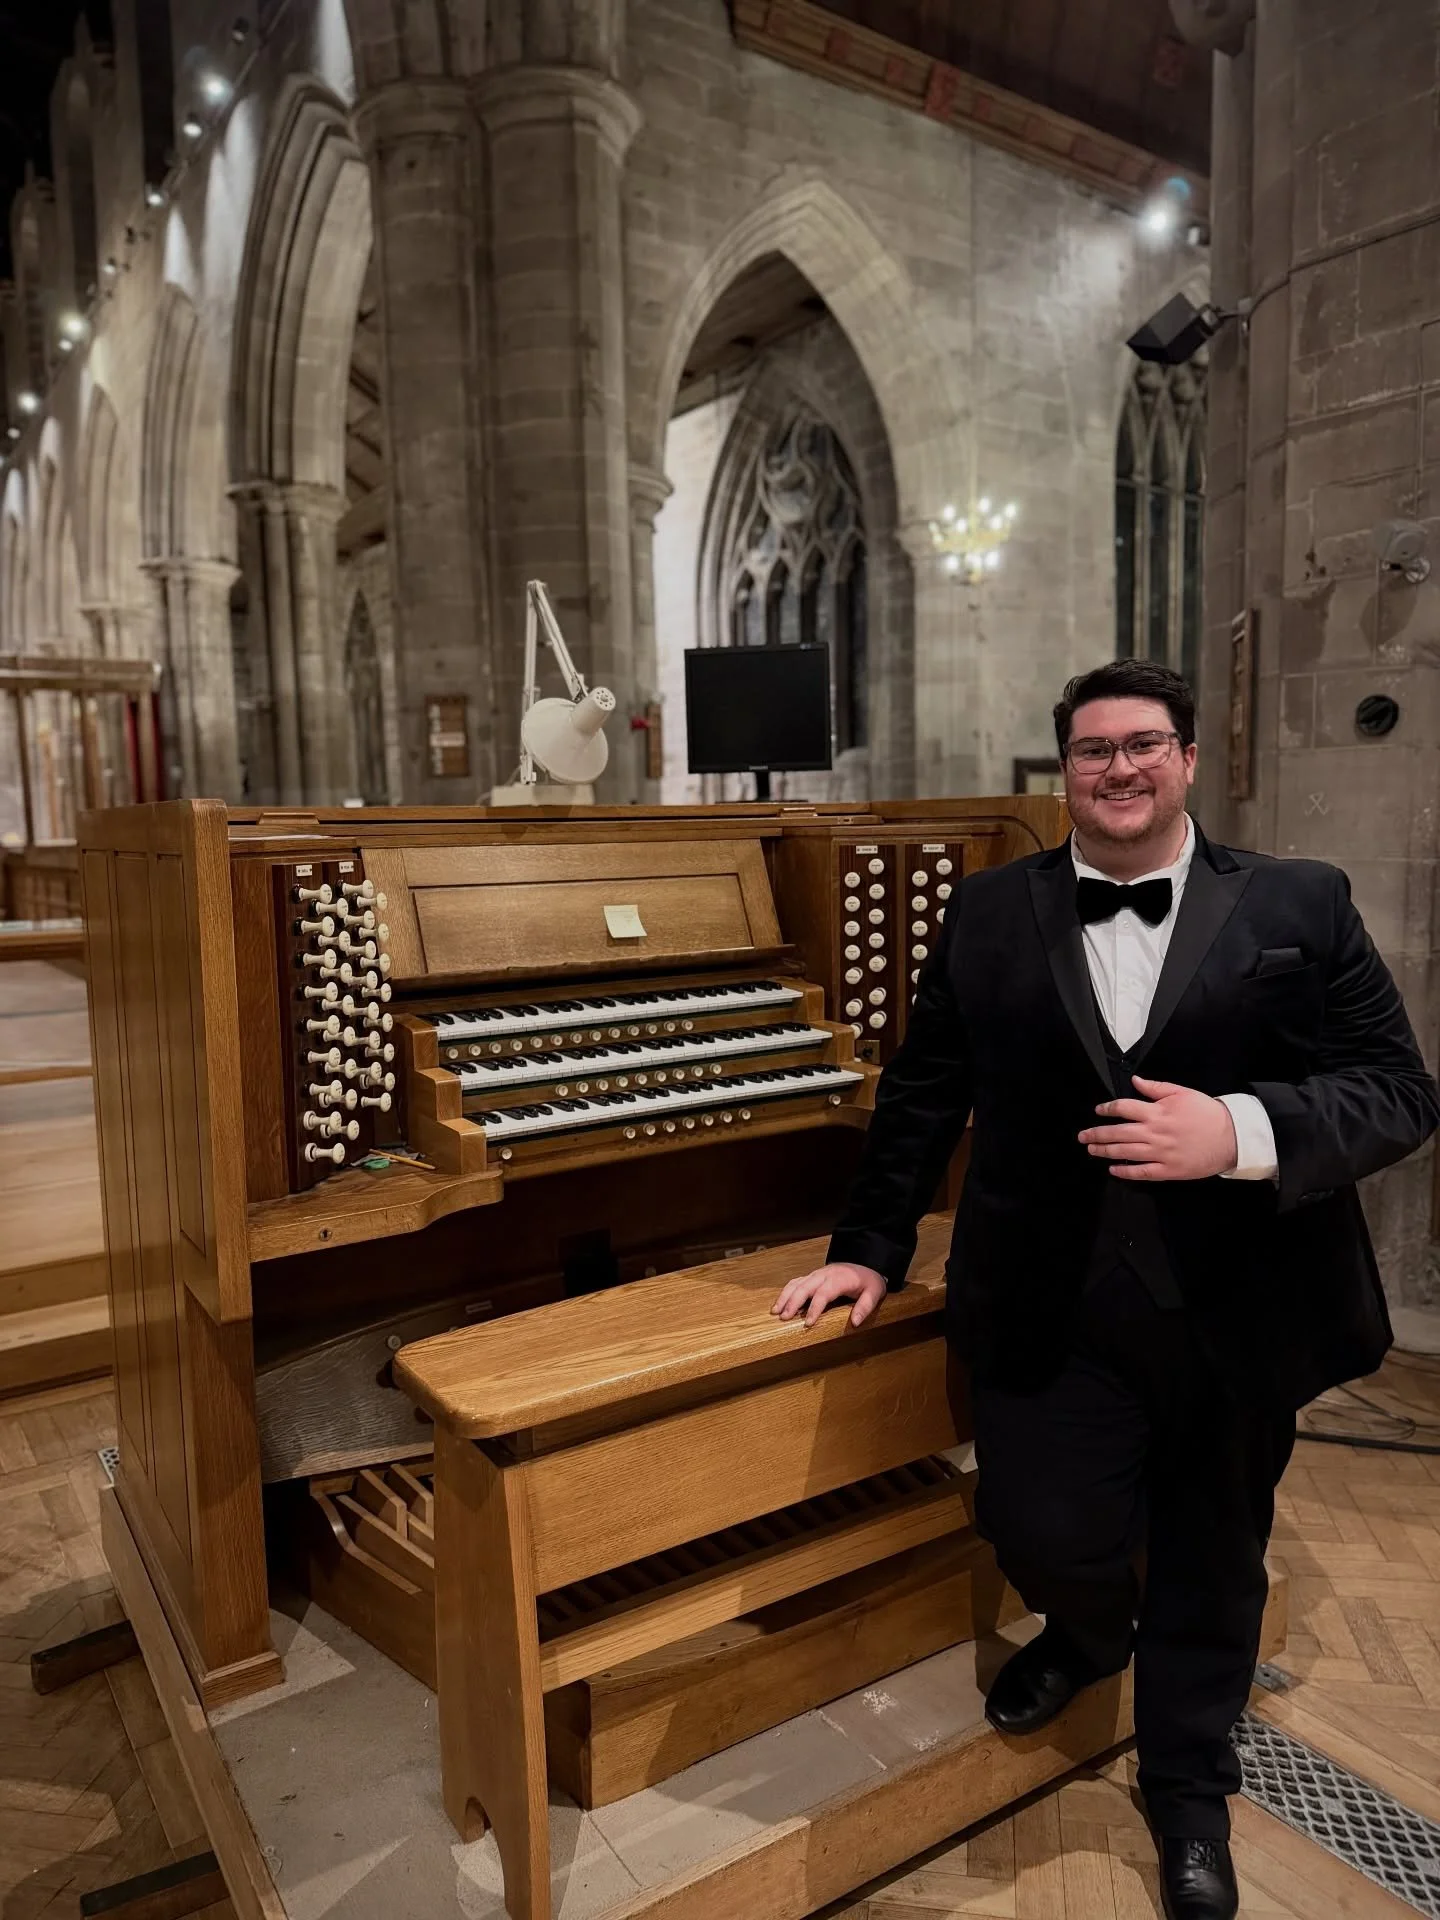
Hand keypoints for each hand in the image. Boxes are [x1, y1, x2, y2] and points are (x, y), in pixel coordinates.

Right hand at [771, 1261, 886, 1329]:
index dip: (814, 1308)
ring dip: (785, 1296)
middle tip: (784, 1318)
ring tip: (776, 1312)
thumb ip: (866, 1306)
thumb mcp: (875, 1292)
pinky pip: (796, 1282)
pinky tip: (780, 1304)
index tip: (807, 1323)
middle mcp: (824, 1274)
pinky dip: (786, 1292)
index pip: (823, 1293)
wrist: (866, 1263)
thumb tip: (855, 1322)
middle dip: (793, 1302)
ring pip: (797, 1283)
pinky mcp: (812, 1276)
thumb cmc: (869, 1281)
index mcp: (839, 1279)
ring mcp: (816, 1274)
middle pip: (805, 1287)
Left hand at [1078, 1075, 1237, 1181]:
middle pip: (1118, 1132)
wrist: (1231, 1136)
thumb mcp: (1182, 1093)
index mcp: (1157, 1112)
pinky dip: (1125, 1172)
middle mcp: (1155, 1132)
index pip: (1124, 1108)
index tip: (1098, 1111)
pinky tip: (1113, 1170)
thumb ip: (1156, 1088)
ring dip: (1105, 1151)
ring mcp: (1161, 1153)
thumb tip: (1135, 1080)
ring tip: (1092, 1149)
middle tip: (1082, 1135)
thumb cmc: (1207, 1112)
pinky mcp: (1168, 1170)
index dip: (1107, 1109)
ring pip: (1125, 1152)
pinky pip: (1142, 1172)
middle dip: (1097, 1133)